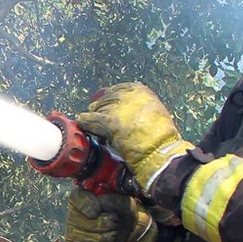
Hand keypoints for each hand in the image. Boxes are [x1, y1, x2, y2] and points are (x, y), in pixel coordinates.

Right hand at [64, 188, 154, 241]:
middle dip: (99, 225)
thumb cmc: (128, 215)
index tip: (97, 212)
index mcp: (87, 197)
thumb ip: (113, 200)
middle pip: (76, 220)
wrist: (133, 235)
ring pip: (76, 237)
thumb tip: (101, 203)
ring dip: (99, 239)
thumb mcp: (126, 204)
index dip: (85, 205)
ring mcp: (75, 230)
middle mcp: (76, 212)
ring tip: (112, 236)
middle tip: (114, 224)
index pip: (76, 198)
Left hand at [77, 82, 192, 194]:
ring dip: (95, 117)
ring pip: (98, 109)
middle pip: (106, 99)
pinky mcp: (110, 122)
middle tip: (97, 117)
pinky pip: (91, 119)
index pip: (118, 89)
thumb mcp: (154, 113)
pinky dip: (86, 121)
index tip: (105, 104)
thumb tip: (122, 108)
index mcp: (141, 91)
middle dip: (101, 108)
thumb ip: (139, 107)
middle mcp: (129, 96)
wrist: (160, 152)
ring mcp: (119, 108)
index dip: (109, 98)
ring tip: (93, 125)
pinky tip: (82, 122)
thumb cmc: (160, 138)